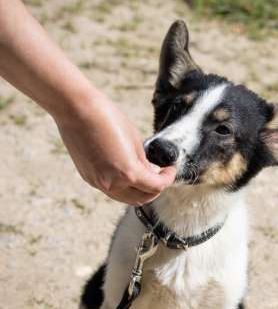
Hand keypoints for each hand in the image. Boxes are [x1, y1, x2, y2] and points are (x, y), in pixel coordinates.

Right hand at [56, 94, 175, 204]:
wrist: (76, 111)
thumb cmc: (106, 118)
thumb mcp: (134, 139)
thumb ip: (144, 162)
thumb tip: (151, 173)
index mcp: (128, 173)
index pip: (156, 186)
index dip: (167, 179)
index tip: (170, 170)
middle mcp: (112, 183)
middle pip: (141, 198)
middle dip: (155, 189)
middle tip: (160, 176)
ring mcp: (98, 183)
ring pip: (125, 197)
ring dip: (138, 190)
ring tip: (145, 175)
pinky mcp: (88, 178)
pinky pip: (110, 189)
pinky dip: (122, 185)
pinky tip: (125, 171)